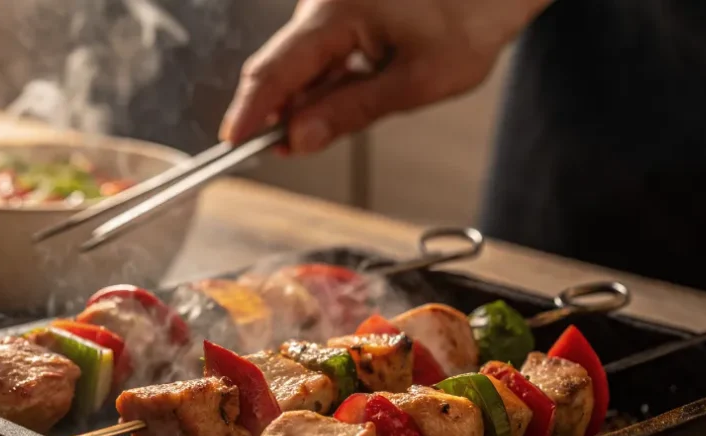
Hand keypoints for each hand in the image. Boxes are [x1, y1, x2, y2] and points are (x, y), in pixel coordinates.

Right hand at [219, 0, 550, 153]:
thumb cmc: (473, 17)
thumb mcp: (418, 80)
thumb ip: (353, 111)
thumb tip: (300, 139)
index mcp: (336, 11)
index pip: (274, 71)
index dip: (248, 114)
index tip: (232, 147)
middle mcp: (323, 2)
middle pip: (283, 70)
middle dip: (286, 114)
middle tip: (297, 150)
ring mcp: (332, 5)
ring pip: (304, 66)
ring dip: (315, 99)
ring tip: (372, 98)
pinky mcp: (344, 10)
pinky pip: (322, 54)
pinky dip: (331, 82)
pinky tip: (367, 84)